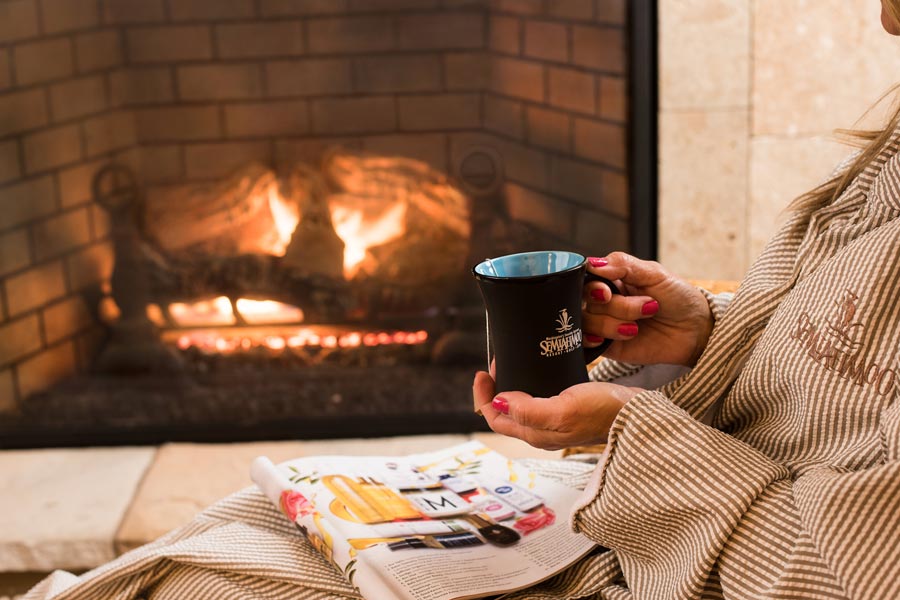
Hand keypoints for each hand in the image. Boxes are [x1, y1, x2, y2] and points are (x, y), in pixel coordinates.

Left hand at [473, 370, 638, 449]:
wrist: (638, 414)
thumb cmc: (605, 412)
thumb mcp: (563, 409)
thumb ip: (529, 410)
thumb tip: (499, 403)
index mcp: (536, 434)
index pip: (495, 418)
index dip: (484, 396)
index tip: (484, 371)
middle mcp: (542, 431)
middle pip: (505, 413)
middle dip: (494, 389)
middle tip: (498, 362)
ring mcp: (555, 422)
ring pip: (520, 405)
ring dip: (510, 386)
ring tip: (511, 362)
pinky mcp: (568, 411)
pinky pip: (538, 399)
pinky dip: (528, 384)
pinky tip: (535, 369)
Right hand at [584, 252, 713, 366]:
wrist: (695, 331)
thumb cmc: (678, 298)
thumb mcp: (654, 273)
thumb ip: (622, 264)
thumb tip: (592, 263)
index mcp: (612, 279)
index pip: (584, 279)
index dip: (591, 287)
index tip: (606, 293)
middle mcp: (604, 301)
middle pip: (587, 302)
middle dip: (617, 306)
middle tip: (647, 307)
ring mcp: (603, 324)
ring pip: (587, 322)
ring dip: (613, 324)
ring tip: (638, 327)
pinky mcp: (607, 346)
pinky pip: (585, 344)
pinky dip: (593, 340)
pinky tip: (611, 338)